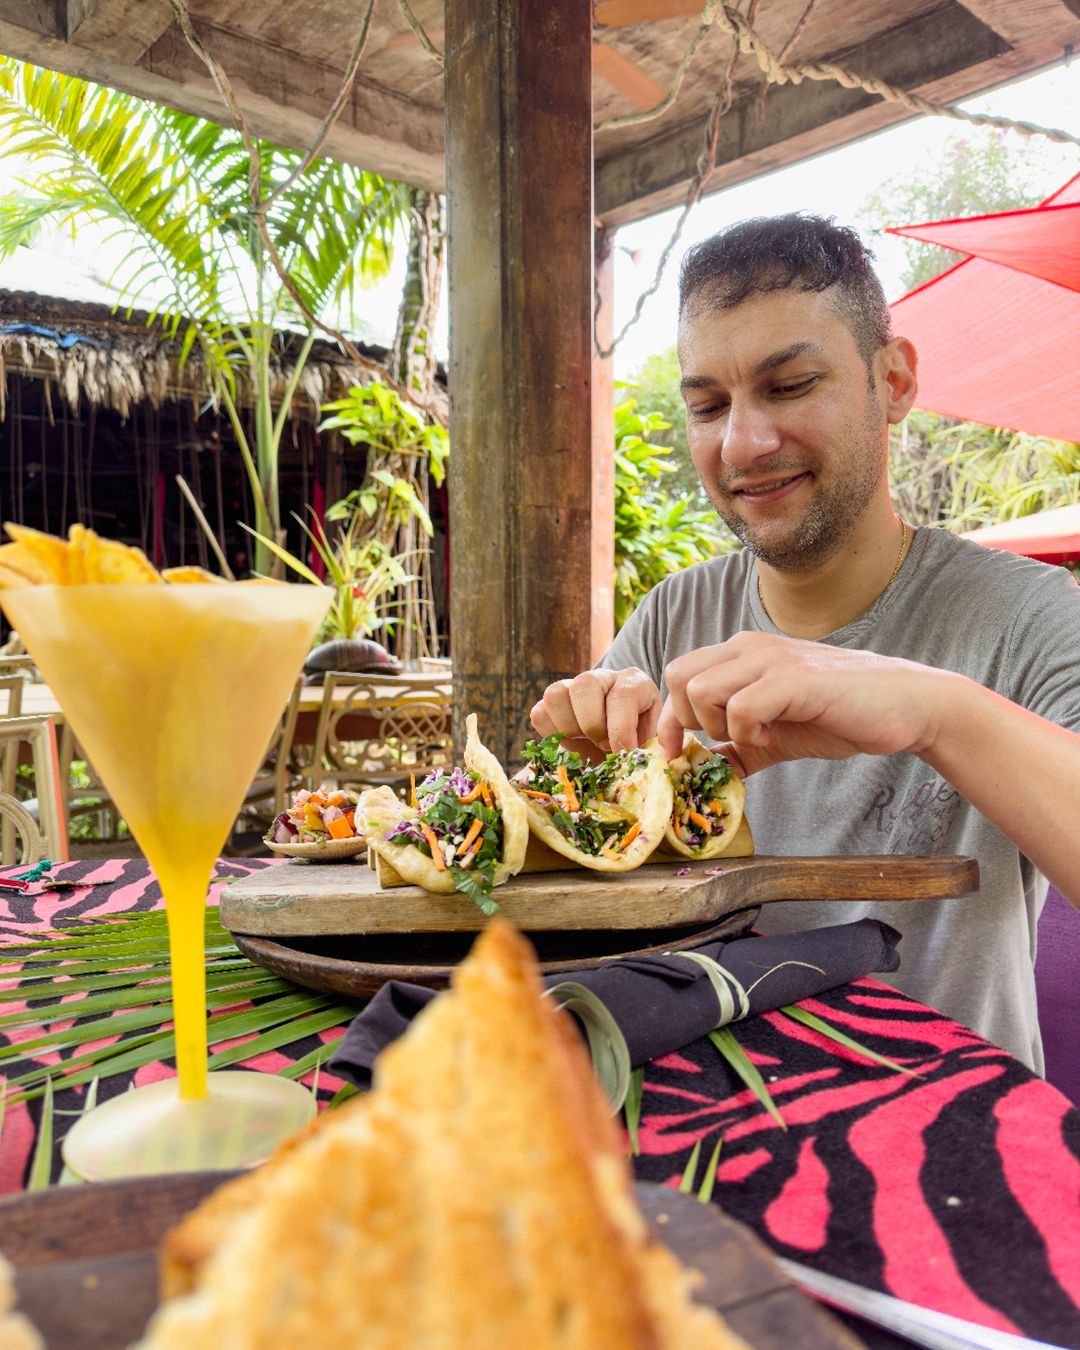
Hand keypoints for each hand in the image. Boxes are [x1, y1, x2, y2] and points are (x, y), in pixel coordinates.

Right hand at [530, 667, 662, 752]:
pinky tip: (571, 743)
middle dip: (592, 725)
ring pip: (555, 694)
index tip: (623, 754)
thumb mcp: (651, 742)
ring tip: (585, 743)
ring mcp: (573, 686)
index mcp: (633, 682)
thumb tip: (633, 760)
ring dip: (568, 728)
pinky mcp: (552, 703)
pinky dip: (551, 734)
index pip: (622, 696)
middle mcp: (601, 677)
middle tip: (603, 745)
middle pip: (585, 685)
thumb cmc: (640, 741)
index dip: (621, 730)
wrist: (623, 738)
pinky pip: (539, 714)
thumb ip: (647, 748)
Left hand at [656, 632, 952, 770]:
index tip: (676, 754)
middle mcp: (751, 647)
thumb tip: (707, 768)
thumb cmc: (843, 715)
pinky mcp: (795, 679)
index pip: (678, 674)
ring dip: (718, 726)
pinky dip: (748, 732)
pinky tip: (774, 737)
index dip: (669, 719)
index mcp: (743, 653)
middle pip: (679, 677)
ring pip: (701, 689)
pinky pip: (741, 707)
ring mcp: (773, 659)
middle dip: (688, 720)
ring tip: (754, 737)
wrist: (905, 707)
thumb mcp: (779, 734)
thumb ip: (742, 746)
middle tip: (723, 742)